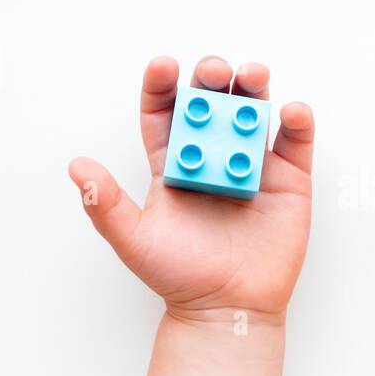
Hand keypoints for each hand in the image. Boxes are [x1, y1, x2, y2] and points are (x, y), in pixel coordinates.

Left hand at [69, 56, 314, 321]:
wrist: (227, 308)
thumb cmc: (179, 276)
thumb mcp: (133, 240)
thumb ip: (104, 204)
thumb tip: (77, 168)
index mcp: (174, 162)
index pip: (166, 113)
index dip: (163, 86)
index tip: (163, 67)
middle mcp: (214, 155)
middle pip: (212, 102)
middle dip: (212, 79)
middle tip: (213, 71)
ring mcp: (253, 165)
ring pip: (253, 111)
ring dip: (253, 86)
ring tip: (252, 76)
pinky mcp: (288, 181)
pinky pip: (295, 142)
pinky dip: (297, 121)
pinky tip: (290, 111)